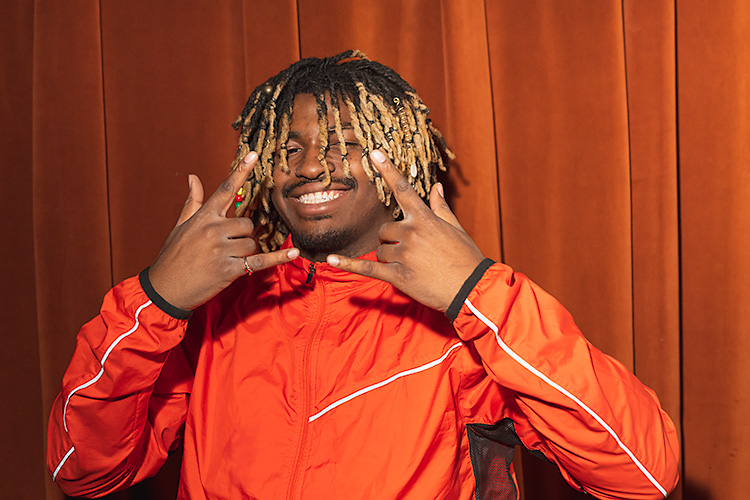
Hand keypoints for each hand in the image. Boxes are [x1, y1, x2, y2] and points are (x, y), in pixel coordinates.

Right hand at [148, 152, 298, 309]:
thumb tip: (193, 177)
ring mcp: (222, 250)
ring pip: (252, 243)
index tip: (253, 154)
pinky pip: (260, 261)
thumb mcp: (180, 226)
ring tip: (225, 260)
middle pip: (247, 224)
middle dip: (243, 235)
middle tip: (227, 247)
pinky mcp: (230, 269)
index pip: (225, 189)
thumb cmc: (173, 256)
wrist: (165, 288)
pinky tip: (294, 252)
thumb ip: (192, 201)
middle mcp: (213, 230)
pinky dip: (278, 258)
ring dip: (245, 252)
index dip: (240, 171)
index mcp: (203, 217)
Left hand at [327, 150, 484, 311]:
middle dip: (391, 238)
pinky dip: (348, 264)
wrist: (472, 289)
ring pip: (380, 249)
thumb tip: (437, 186)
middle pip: (385, 228)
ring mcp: (404, 254)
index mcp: (425, 218)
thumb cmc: (466, 257)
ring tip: (410, 266)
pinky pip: (368, 268)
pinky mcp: (398, 276)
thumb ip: (441, 207)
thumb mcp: (457, 228)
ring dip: (388, 256)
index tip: (374, 153)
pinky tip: (332, 259)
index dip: (388, 169)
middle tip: (409, 251)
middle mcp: (412, 233)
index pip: (403, 188)